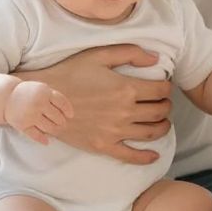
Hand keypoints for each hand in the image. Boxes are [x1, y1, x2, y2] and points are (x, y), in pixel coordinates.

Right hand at [5, 79, 74, 144]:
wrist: (6, 96)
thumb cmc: (28, 93)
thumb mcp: (41, 89)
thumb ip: (53, 97)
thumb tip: (69, 114)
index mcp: (44, 92)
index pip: (62, 103)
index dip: (68, 110)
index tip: (70, 116)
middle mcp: (38, 103)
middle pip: (58, 118)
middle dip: (62, 123)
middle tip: (62, 125)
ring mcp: (30, 115)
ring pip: (50, 128)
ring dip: (55, 131)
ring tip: (55, 131)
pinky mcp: (23, 124)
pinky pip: (36, 135)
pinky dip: (43, 139)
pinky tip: (46, 141)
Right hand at [42, 46, 172, 165]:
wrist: (44, 100)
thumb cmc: (70, 73)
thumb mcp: (99, 55)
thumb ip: (130, 53)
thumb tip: (156, 59)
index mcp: (126, 88)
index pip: (161, 91)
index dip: (167, 88)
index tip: (164, 87)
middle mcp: (124, 112)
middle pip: (159, 112)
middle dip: (166, 106)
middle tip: (163, 102)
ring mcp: (114, 131)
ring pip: (151, 132)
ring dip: (163, 126)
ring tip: (162, 121)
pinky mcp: (103, 146)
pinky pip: (131, 156)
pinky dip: (146, 157)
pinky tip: (154, 156)